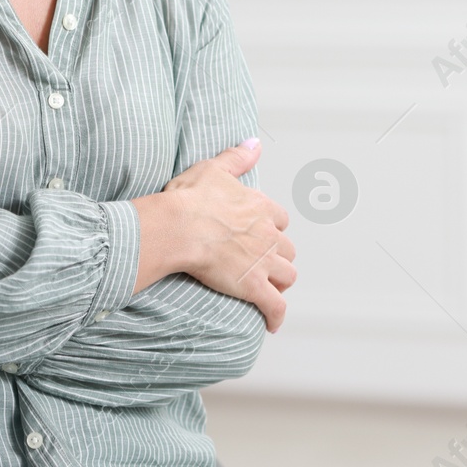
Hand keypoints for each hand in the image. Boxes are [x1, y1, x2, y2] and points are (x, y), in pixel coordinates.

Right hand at [135, 141, 297, 332]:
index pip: (279, 219)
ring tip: (269, 289)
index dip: (271, 227)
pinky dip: (276, 316)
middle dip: (278, 256)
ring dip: (281, 283)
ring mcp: (263, 261)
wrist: (179, 227)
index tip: (261, 233)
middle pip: (287, 249)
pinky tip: (271, 323)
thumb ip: (237, 157)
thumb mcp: (214, 168)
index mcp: (260, 207)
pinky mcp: (254, 286)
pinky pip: (275, 306)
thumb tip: (254, 143)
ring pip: (287, 275)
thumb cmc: (190, 199)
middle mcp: (268, 234)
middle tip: (264, 264)